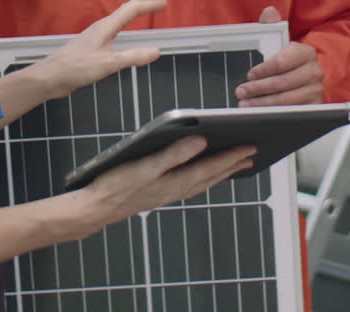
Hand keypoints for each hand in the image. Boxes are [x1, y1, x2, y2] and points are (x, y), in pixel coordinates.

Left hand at [40, 0, 166, 98]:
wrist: (50, 77)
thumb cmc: (76, 68)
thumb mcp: (108, 64)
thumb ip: (132, 57)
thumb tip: (156, 51)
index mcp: (105, 28)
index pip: (131, 11)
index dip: (149, 6)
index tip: (164, 3)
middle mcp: (100, 29)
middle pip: (121, 12)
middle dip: (135, 4)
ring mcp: (93, 37)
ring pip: (114, 20)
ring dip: (124, 13)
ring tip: (131, 8)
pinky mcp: (89, 48)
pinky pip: (109, 31)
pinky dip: (117, 26)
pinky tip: (114, 35)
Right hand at [77, 136, 256, 230]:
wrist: (97, 208)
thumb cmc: (118, 185)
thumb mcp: (146, 166)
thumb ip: (174, 153)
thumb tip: (200, 141)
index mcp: (177, 182)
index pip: (212, 167)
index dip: (232, 156)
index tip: (250, 146)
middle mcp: (178, 189)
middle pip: (213, 175)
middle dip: (233, 164)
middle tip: (252, 154)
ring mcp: (170, 193)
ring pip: (205, 181)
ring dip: (222, 171)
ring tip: (236, 164)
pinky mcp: (162, 193)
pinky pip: (193, 184)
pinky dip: (205, 176)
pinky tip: (204, 173)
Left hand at [234, 6, 324, 106]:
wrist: (309, 76)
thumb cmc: (290, 60)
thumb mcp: (280, 42)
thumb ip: (272, 26)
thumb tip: (269, 12)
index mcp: (305, 52)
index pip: (282, 62)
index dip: (264, 69)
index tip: (249, 75)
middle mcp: (314, 71)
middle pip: (282, 83)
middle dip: (258, 88)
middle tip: (241, 91)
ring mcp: (316, 90)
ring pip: (287, 99)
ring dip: (263, 103)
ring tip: (246, 104)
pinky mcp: (314, 106)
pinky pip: (293, 112)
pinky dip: (275, 113)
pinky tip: (261, 113)